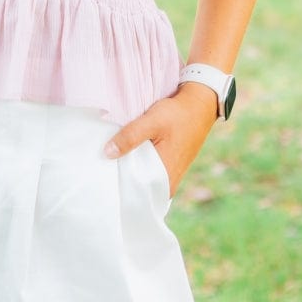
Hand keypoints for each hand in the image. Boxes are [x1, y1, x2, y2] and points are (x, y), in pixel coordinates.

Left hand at [103, 83, 219, 195]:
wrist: (199, 106)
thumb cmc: (178, 115)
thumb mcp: (152, 121)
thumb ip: (130, 137)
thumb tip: (107, 153)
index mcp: (164, 177)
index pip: (136, 194)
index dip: (118, 187)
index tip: (101, 179)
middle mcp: (168, 183)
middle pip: (138, 188)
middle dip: (122, 180)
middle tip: (102, 170)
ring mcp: (169, 176)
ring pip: (143, 180)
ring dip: (130, 171)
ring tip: (111, 163)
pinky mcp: (169, 168)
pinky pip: (149, 173)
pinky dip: (139, 166)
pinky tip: (127, 156)